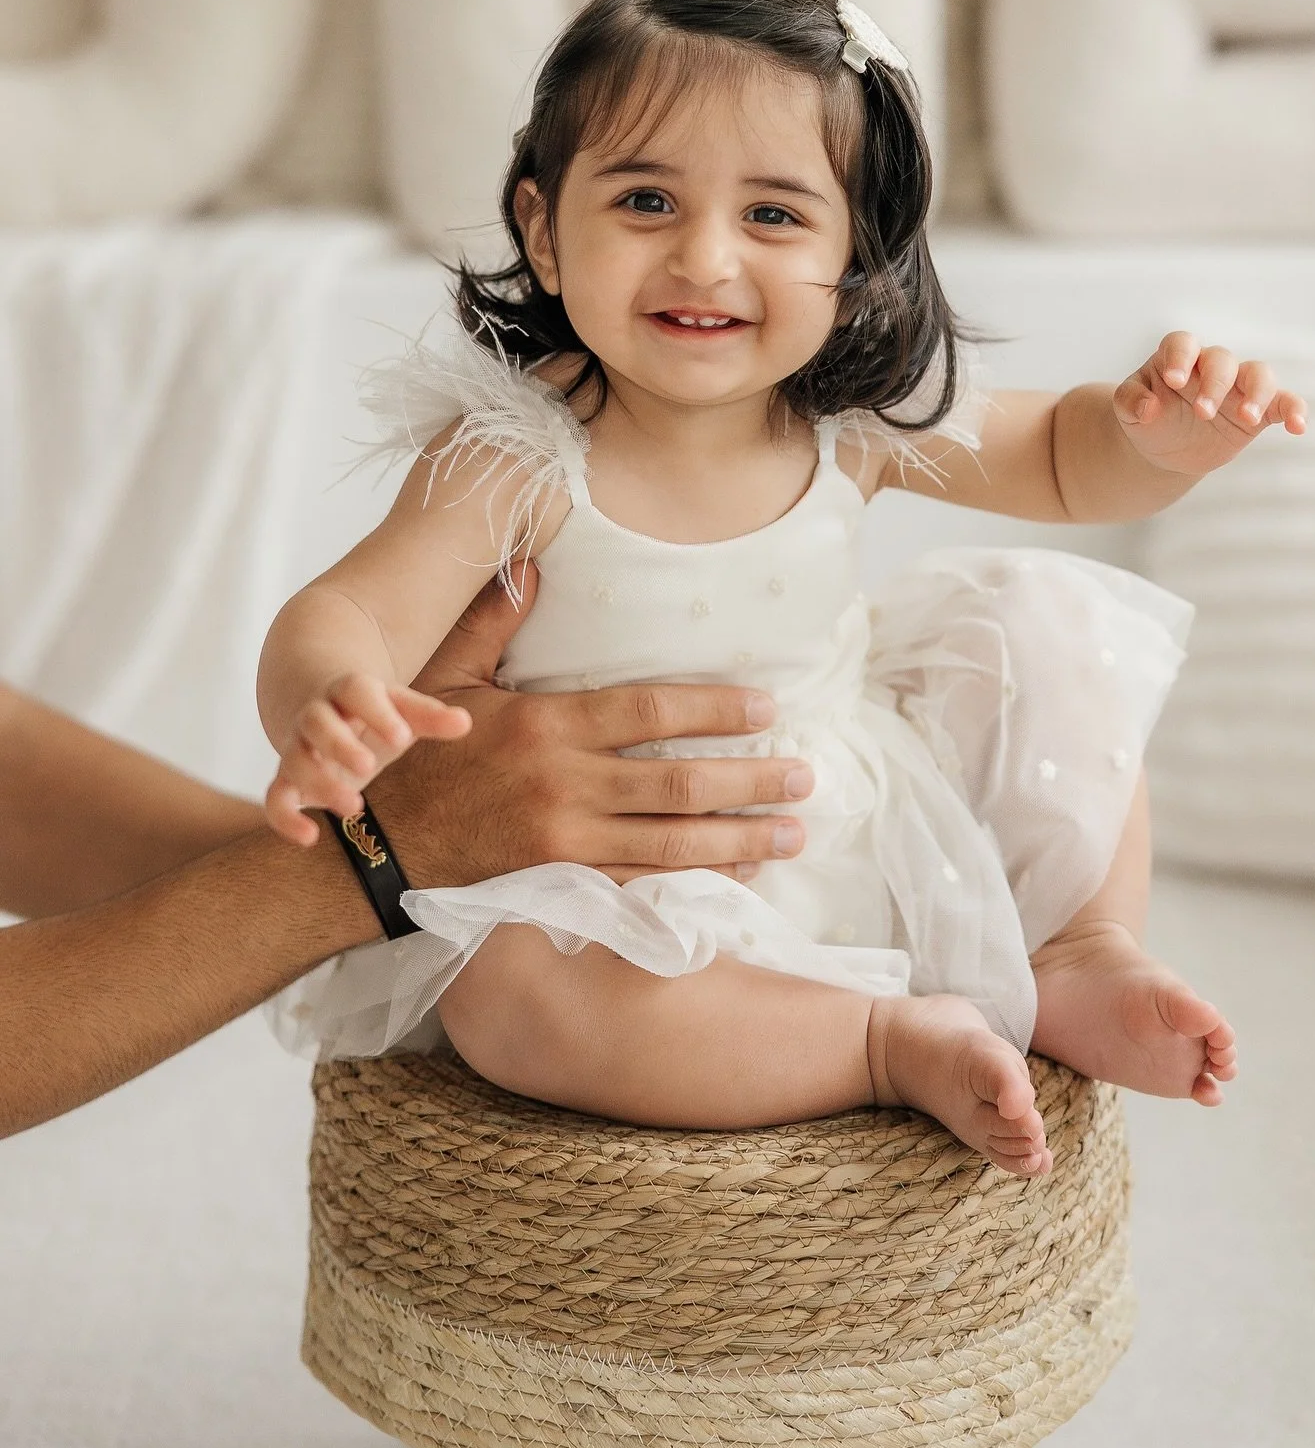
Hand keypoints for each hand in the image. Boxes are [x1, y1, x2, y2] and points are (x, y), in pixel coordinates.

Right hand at [265, 674, 471, 846]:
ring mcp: (298, 746)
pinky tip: (310, 838)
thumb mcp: (400, 709)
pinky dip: (285, 819)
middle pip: (317, 722)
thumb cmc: (374, 712)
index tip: (402, 737)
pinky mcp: (287, 779)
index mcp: (349, 691)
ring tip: (354, 807)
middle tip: (368, 767)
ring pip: (294, 759)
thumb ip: (430, 716)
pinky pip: (275, 797)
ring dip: (319, 782)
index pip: (356, 690)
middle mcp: (318, 716)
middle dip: (339, 744)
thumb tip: (465, 722)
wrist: (320, 702)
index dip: (377, 712)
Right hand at [369, 563, 813, 888]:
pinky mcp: (561, 881)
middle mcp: (564, 784)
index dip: (715, 710)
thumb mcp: (448, 678)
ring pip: (672, 841)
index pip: (650, 711)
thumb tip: (529, 566)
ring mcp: (566, 840)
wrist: (374, 845)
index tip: (767, 707)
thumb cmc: (417, 756)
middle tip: (806, 776)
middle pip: (678, 782)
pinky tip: (739, 871)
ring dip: (742, 838)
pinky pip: (643, 881)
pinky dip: (696, 877)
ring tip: (796, 831)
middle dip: (751, 780)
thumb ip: (494, 622)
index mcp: (546, 724)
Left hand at [1114, 331, 1306, 477]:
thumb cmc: (1145, 417)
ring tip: (1245, 417)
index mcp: (1177, 358)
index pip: (1183, 343)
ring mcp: (1237, 387)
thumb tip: (1149, 407)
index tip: (1174, 381)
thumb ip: (1130, 402)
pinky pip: (1284, 403)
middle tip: (1201, 413)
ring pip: (1258, 374)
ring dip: (1256, 393)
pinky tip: (1298, 428)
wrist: (1164, 448)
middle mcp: (1211, 367)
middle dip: (1214, 384)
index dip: (1180, 357)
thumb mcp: (1126, 411)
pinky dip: (1295, 411)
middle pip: (1222, 359)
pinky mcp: (1259, 411)